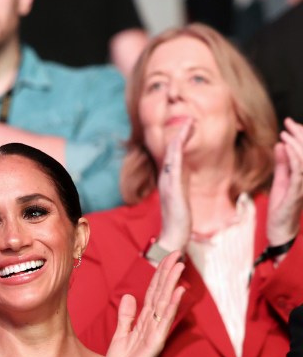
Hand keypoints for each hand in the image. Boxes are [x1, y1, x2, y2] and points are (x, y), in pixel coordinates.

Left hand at [103, 254, 184, 356]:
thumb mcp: (120, 335)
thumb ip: (126, 317)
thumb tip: (129, 297)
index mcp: (143, 322)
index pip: (153, 293)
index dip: (159, 276)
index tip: (167, 258)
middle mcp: (152, 325)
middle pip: (161, 294)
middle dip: (168, 274)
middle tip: (177, 254)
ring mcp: (155, 333)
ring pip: (164, 303)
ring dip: (172, 284)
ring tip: (179, 266)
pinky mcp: (155, 344)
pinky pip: (163, 322)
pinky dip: (170, 306)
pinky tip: (176, 292)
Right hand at [156, 118, 193, 251]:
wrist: (173, 236)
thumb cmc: (179, 221)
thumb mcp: (182, 200)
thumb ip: (182, 188)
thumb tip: (186, 180)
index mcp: (170, 181)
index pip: (175, 157)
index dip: (181, 142)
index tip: (190, 128)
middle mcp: (166, 179)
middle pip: (172, 152)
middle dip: (180, 135)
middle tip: (190, 119)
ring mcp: (168, 183)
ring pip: (172, 156)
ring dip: (179, 139)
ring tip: (188, 124)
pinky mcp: (171, 188)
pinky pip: (173, 166)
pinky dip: (175, 152)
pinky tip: (178, 142)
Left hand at [267, 118, 302, 246]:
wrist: (279, 228)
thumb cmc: (281, 205)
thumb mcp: (280, 179)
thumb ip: (282, 163)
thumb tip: (280, 144)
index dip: (301, 136)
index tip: (291, 123)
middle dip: (300, 134)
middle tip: (289, 122)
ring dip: (296, 143)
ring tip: (286, 132)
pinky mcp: (296, 191)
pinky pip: (298, 170)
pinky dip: (292, 156)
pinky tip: (285, 146)